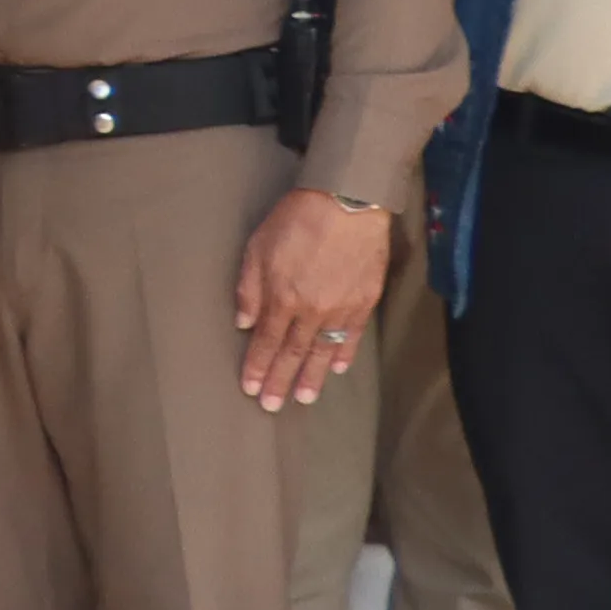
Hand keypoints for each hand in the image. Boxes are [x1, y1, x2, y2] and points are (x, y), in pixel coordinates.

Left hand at [232, 190, 388, 410]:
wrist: (348, 203)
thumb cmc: (296, 221)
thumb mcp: (257, 249)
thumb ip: (249, 289)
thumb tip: (243, 323)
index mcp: (283, 298)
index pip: (267, 342)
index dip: (258, 367)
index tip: (252, 388)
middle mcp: (312, 310)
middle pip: (294, 353)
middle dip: (282, 381)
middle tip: (273, 406)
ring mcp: (342, 307)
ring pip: (324, 350)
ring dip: (313, 376)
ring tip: (305, 398)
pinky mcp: (366, 300)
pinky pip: (352, 335)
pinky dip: (344, 353)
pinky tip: (335, 368)